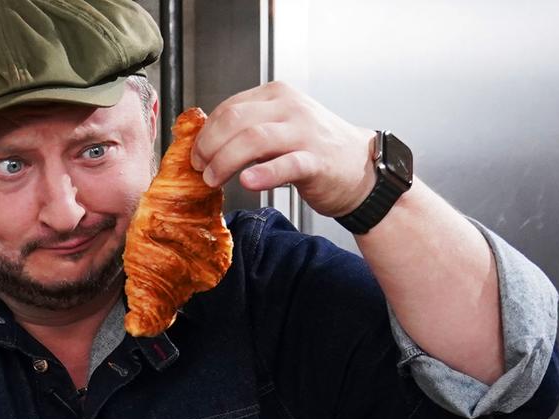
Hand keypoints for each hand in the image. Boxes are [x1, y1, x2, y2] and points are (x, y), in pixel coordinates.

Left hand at [189, 82, 378, 217]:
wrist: (361, 167)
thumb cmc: (316, 149)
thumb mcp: (280, 126)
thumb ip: (249, 128)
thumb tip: (207, 143)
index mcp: (277, 95)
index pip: (229, 108)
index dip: (205, 133)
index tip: (196, 154)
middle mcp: (290, 108)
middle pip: (235, 120)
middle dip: (209, 146)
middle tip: (200, 169)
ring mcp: (304, 133)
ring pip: (253, 139)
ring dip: (225, 161)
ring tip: (214, 179)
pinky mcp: (316, 161)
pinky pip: (286, 164)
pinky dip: (263, 174)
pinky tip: (247, 182)